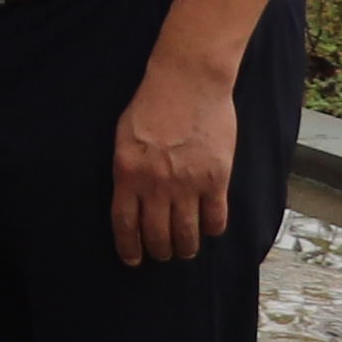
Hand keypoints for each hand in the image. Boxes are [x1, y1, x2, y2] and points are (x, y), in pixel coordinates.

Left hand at [110, 47, 236, 265]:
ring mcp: (188, 183)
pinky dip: (213, 229)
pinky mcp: (216, 178)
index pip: (125, 225)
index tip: (133, 260)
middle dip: (159, 252)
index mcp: (128, 174)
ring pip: (187, 234)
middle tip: (163, 254)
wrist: (188, 81)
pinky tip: (210, 228)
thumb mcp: (124, 139)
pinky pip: (216, 218)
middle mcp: (156, 184)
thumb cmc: (152, 105)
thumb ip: (128, 172)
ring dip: (186, 248)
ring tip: (186, 249)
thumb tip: (131, 203)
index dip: (129, 248)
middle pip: (157, 236)